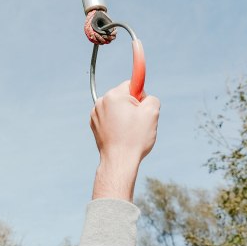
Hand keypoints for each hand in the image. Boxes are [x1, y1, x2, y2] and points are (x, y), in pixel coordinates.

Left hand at [90, 80, 159, 200]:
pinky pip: (109, 118)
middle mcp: (101, 102)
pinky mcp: (94, 125)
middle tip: (139, 122)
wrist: (119, 161)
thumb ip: (152, 98)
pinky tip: (121, 135)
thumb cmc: (135, 138)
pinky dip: (116, 123)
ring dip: (124, 115)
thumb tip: (146, 98)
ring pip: (116, 108)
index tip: (143, 103)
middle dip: (133, 106)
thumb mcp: (152, 113)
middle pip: (123, 96)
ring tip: (129, 132)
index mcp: (114, 96)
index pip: (132, 84)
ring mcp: (95, 114)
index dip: (142, 95)